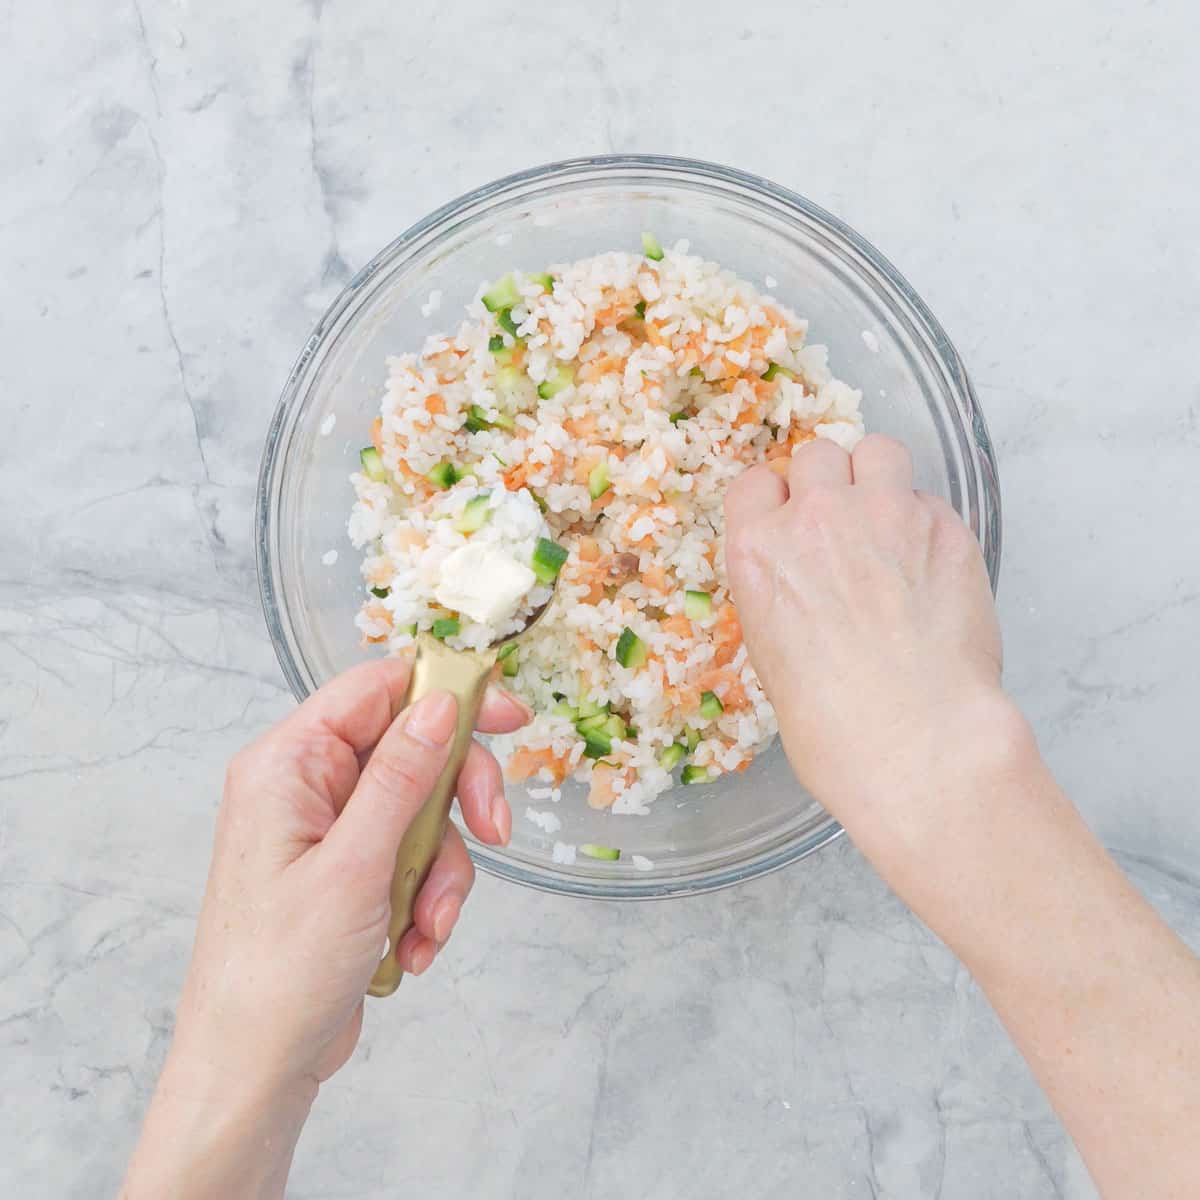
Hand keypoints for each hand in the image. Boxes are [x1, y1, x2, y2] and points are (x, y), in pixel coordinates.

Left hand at [173, 659, 528, 1091]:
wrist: (254, 1068)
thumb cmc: (279, 971)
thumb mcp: (354, 865)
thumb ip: (400, 776)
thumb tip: (440, 702)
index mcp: (288, 764)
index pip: (377, 690)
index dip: (447, 692)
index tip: (510, 714)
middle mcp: (306, 787)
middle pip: (412, 751)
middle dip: (457, 798)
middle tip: (494, 830)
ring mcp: (330, 832)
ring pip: (423, 813)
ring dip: (443, 870)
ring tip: (430, 923)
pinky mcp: (350, 873)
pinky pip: (414, 859)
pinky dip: (428, 899)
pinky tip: (415, 945)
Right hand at [724, 435, 1011, 842]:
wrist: (914, 740)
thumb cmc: (831, 722)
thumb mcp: (770, 653)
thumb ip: (782, 590)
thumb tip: (807, 580)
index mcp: (758, 550)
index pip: (755, 482)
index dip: (775, 499)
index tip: (789, 518)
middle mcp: (817, 517)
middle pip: (817, 455)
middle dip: (829, 483)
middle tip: (845, 524)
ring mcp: (885, 514)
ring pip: (879, 452)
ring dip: (879, 478)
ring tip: (891, 521)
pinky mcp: (947, 526)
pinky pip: (930, 500)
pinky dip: (927, 523)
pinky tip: (930, 569)